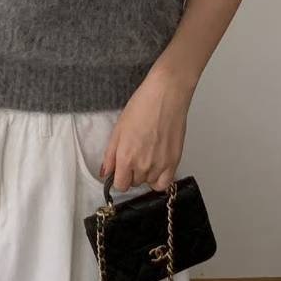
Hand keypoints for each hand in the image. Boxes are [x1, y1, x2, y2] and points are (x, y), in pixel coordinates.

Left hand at [99, 67, 192, 192]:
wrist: (166, 95)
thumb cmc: (142, 106)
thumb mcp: (118, 129)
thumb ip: (110, 155)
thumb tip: (106, 172)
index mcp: (126, 157)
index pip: (120, 185)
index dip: (118, 177)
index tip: (120, 170)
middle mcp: (143, 166)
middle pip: (134, 183)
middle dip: (132, 172)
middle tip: (135, 154)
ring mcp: (160, 165)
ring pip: (149, 182)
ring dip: (146, 174)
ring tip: (148, 154)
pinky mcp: (174, 161)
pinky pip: (165, 183)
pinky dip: (160, 179)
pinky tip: (157, 166)